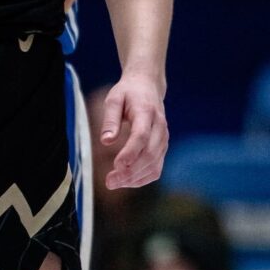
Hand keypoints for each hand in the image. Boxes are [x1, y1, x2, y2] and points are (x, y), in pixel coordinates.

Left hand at [101, 69, 167, 190]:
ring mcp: (164, 138)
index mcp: (146, 112)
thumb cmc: (128, 93)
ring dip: (135, 178)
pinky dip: (142, 178)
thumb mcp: (113, 99)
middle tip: (109, 182)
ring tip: (114, 183)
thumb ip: (110, 120)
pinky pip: (156, 168)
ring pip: (154, 164)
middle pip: (149, 154)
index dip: (130, 153)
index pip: (142, 136)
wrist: (148, 87)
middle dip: (130, 171)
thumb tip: (106, 141)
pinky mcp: (163, 147)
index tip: (116, 166)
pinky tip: (126, 181)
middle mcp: (159, 127)